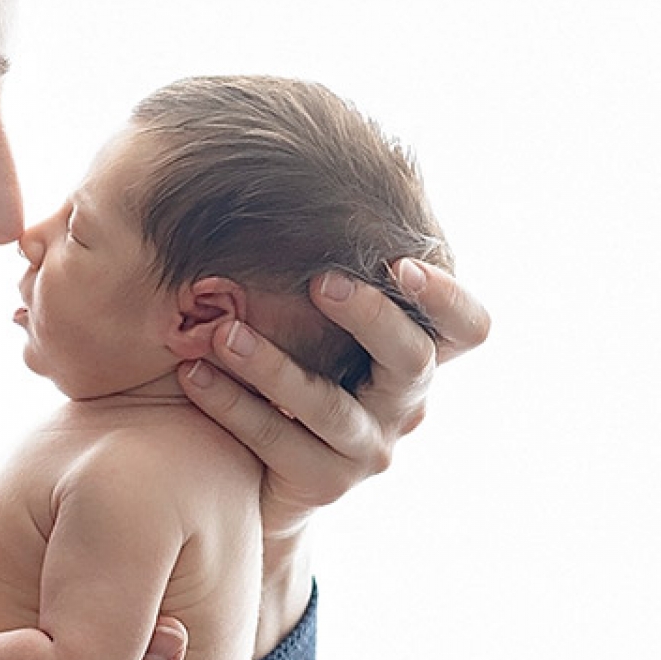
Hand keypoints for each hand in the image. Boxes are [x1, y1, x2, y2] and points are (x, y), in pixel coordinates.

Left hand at [182, 258, 490, 537]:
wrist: (255, 475)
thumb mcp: (314, 324)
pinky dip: (232, 404)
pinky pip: (277, 441)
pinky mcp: (325, 483)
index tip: (400, 262)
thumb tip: (305, 175)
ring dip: (272, 364)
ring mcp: (369, 449)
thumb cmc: (284, 372)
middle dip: (370, 316)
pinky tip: (193, 374)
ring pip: (329, 406)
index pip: (467, 328)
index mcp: (412, 356)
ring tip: (222, 332)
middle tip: (321, 281)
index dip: (447, 297)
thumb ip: (326, 274)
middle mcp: (404, 404)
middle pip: (413, 359)